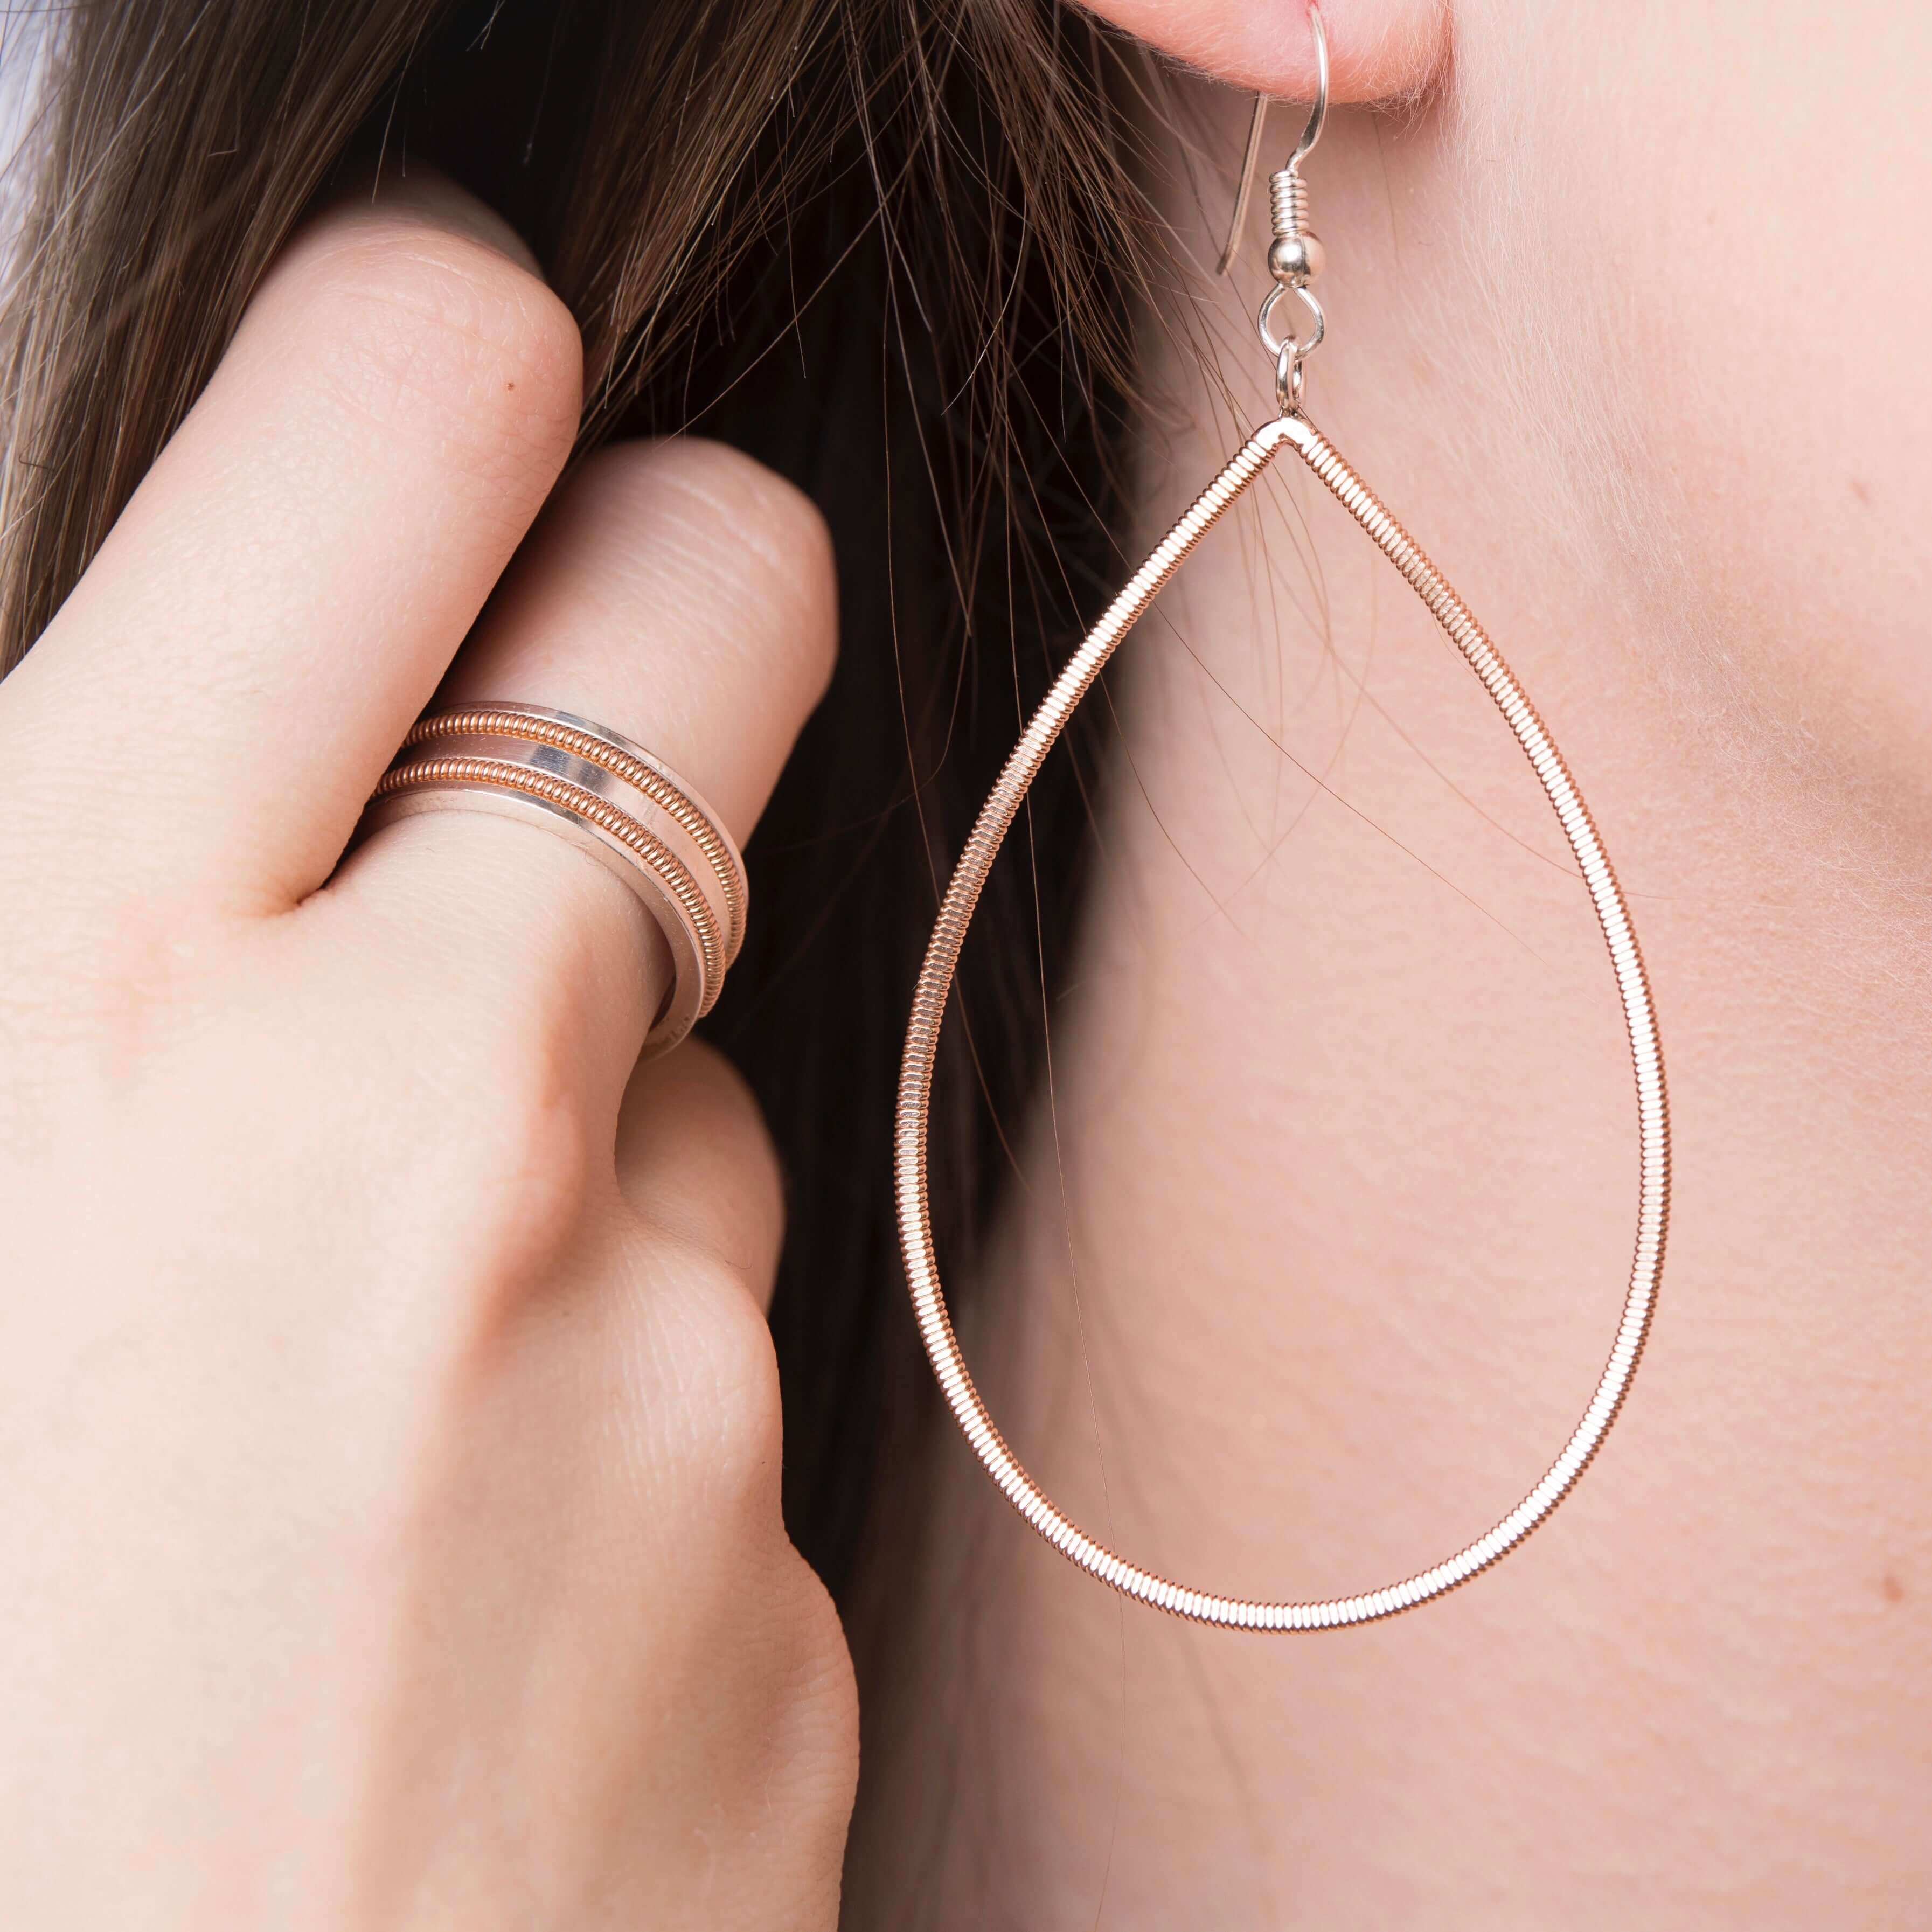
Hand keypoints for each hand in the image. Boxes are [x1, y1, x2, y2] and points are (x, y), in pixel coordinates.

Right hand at [0, 173, 855, 1926]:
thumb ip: (59, 950)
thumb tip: (179, 756)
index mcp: (75, 989)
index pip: (413, 422)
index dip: (454, 360)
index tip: (463, 389)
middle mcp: (433, 1147)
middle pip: (719, 627)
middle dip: (668, 621)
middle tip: (563, 728)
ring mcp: (665, 1395)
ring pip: (705, 1084)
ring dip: (580, 1151)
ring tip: (357, 1395)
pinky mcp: (784, 1617)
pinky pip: (734, 1391)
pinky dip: (613, 1431)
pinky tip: (441, 1620)